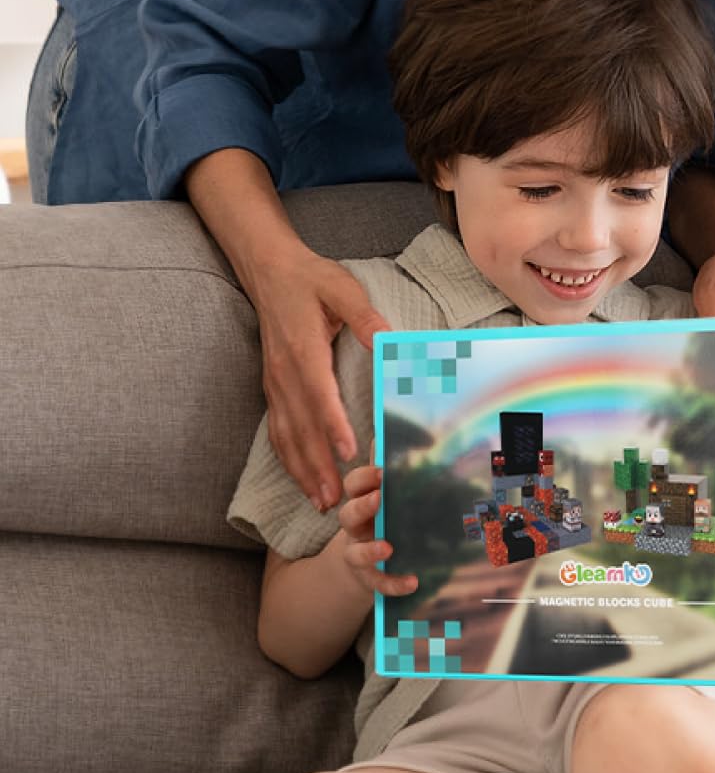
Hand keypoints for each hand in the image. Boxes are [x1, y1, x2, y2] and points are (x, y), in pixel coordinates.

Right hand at [254, 250, 389, 511]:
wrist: (269, 272)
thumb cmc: (310, 280)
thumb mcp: (341, 288)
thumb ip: (364, 316)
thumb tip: (387, 339)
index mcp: (304, 351)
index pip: (319, 394)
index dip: (332, 425)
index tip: (348, 452)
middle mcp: (285, 374)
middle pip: (301, 427)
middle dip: (318, 465)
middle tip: (336, 499)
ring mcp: (275, 383)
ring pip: (286, 435)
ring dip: (302, 470)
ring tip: (320, 500)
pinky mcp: (272, 387)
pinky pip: (276, 429)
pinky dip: (287, 457)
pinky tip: (300, 476)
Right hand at [336, 464, 418, 598]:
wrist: (365, 564)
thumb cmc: (380, 519)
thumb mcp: (383, 494)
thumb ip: (388, 468)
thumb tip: (386, 434)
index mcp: (361, 501)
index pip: (352, 485)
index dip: (363, 477)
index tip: (381, 472)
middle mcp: (355, 528)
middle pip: (347, 515)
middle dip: (362, 506)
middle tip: (378, 497)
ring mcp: (358, 555)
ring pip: (355, 553)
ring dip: (371, 550)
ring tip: (388, 547)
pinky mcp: (369, 578)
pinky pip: (378, 583)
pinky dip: (394, 583)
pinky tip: (413, 582)